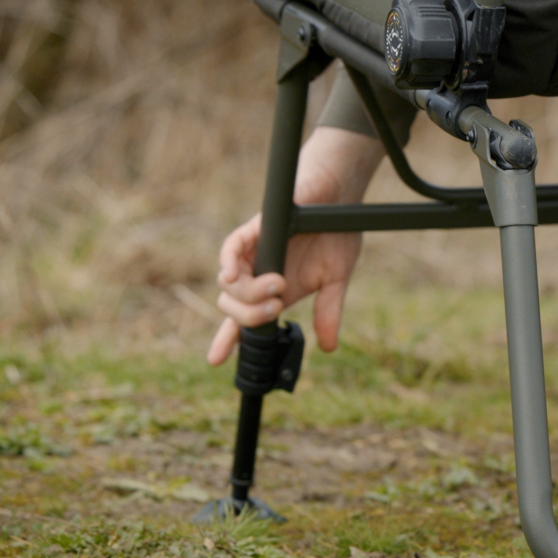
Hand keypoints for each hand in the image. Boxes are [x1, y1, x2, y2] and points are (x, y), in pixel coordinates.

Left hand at [206, 127, 385, 365]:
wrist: (340, 197)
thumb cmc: (337, 233)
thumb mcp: (337, 280)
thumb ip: (329, 311)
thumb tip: (328, 347)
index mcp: (276, 292)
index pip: (246, 321)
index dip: (229, 340)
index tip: (217, 360)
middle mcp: (259, 275)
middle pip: (232, 309)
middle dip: (250, 317)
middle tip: (277, 308)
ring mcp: (254, 254)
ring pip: (230, 285)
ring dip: (251, 293)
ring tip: (280, 283)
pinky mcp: (255, 230)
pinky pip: (230, 249)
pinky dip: (227, 263)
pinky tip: (233, 272)